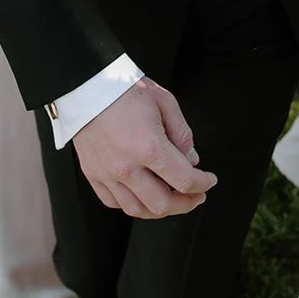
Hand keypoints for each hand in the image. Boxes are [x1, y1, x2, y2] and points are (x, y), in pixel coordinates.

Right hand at [73, 78, 216, 218]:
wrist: (89, 87)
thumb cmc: (128, 91)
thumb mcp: (165, 102)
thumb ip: (182, 134)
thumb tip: (191, 160)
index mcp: (149, 148)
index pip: (184, 180)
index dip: (203, 184)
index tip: (210, 181)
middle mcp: (127, 168)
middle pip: (162, 204)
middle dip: (186, 204)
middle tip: (196, 195)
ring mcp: (107, 175)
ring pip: (138, 210)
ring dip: (160, 209)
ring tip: (173, 198)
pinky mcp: (93, 175)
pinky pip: (115, 203)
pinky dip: (134, 205)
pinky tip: (145, 194)